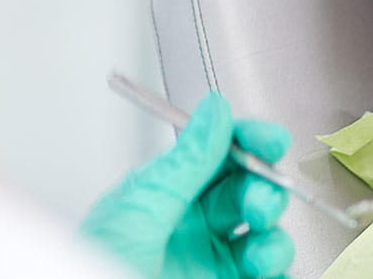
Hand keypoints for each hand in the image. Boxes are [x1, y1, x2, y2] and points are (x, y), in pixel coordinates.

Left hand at [81, 92, 293, 277]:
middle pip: (246, 193)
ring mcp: (209, 265)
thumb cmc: (92, 268)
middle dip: (264, 192)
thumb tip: (215, 111)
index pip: (215, 155)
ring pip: (264, 237)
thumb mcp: (139, 208)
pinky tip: (268, 273)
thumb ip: (185, 162)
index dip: (247, 142)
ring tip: (259, 251)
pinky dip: (280, 272)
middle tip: (258, 205)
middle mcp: (188, 229)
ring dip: (273, 238)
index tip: (270, 139)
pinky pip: (269, 277)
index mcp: (163, 196)